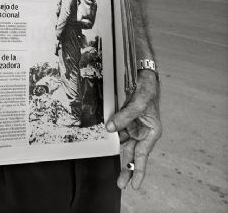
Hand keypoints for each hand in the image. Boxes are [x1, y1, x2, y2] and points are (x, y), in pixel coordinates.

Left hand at [106, 70, 161, 189]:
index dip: (139, 171)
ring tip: (117, 175)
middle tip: (120, 185)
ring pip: (124, 144)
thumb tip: (110, 128)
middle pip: (133, 154)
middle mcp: (142, 132)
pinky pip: (118, 131)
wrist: (143, 75)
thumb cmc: (147, 89)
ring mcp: (133, 126)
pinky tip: (108, 143)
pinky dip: (113, 137)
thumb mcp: (138, 103)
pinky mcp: (125, 120)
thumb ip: (125, 117)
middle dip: (127, 169)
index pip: (143, 155)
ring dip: (119, 156)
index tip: (135, 186)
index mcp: (151, 132)